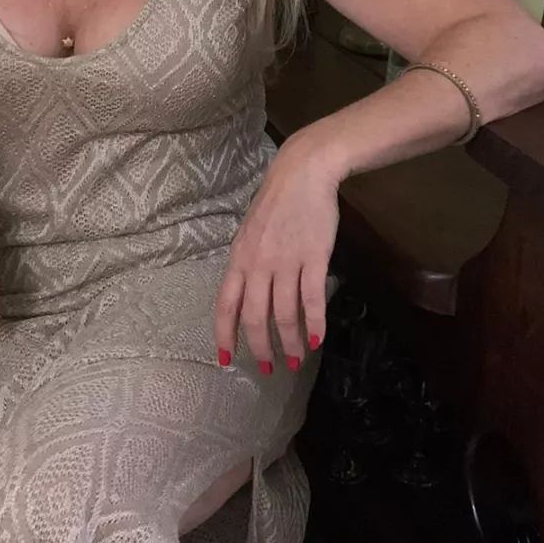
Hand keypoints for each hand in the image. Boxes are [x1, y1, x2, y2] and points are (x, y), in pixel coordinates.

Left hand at [215, 131, 339, 371]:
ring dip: (291, 343)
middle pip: (255, 317)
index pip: (226, 305)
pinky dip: (315, 323)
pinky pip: (312, 299)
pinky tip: (318, 340)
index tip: (226, 359)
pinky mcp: (313, 257)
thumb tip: (249, 297)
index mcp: (239, 258)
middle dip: (261, 348)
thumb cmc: (276, 203)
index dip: (225, 334)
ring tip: (296, 360)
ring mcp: (286, 261)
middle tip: (269, 369)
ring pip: (284, 314)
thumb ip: (248, 264)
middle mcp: (258, 264)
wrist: (302, 173)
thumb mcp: (250, 233)